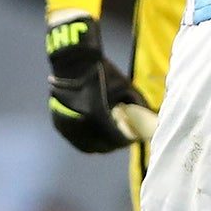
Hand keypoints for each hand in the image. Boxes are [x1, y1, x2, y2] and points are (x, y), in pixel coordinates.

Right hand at [45, 13, 156, 152]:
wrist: (74, 63)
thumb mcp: (126, 88)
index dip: (126, 141)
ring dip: (100, 144)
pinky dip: (87, 140)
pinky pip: (75, 139)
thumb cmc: (104, 73)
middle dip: (114, 144)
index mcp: (97, 116)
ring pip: (87, 146)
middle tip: (123, 139)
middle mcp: (80, 124)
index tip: (133, 139)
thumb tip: (150, 119)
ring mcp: (67, 126)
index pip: (115, 140)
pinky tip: (96, 134)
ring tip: (110, 138)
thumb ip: (138, 105)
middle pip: (101, 146)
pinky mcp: (59, 124)